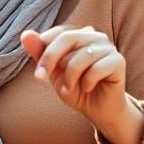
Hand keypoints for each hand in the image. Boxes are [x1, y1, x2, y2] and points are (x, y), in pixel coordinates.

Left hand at [21, 24, 143, 143]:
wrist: (97, 110)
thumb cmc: (75, 88)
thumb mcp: (53, 72)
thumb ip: (40, 53)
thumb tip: (25, 34)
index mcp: (77, 35)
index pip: (57, 33)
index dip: (44, 52)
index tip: (38, 75)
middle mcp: (94, 36)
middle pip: (68, 38)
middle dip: (51, 59)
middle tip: (43, 79)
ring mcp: (108, 47)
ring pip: (82, 55)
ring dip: (70, 77)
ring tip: (69, 89)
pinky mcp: (118, 61)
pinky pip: (97, 68)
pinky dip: (87, 82)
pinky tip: (87, 88)